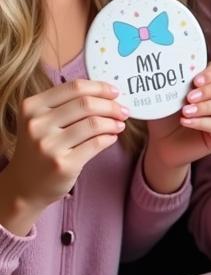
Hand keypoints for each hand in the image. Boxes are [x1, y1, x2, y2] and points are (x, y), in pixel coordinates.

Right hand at [0, 80, 127, 228]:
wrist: (24, 187)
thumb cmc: (40, 148)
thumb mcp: (42, 121)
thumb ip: (67, 104)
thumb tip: (108, 94)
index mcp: (32, 107)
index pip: (75, 87)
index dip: (100, 88)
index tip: (115, 92)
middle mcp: (37, 124)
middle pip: (87, 104)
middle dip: (112, 106)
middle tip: (123, 111)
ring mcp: (49, 145)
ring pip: (94, 123)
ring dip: (113, 123)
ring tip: (119, 125)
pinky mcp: (63, 164)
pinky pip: (97, 143)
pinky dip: (110, 138)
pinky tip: (111, 138)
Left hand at [146, 61, 210, 181]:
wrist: (161, 143)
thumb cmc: (165, 116)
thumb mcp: (168, 96)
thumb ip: (175, 83)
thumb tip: (173, 68)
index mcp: (210, 82)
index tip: (195, 80)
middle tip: (190, 97)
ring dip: (206, 106)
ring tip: (185, 111)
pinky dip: (202, 122)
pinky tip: (186, 122)